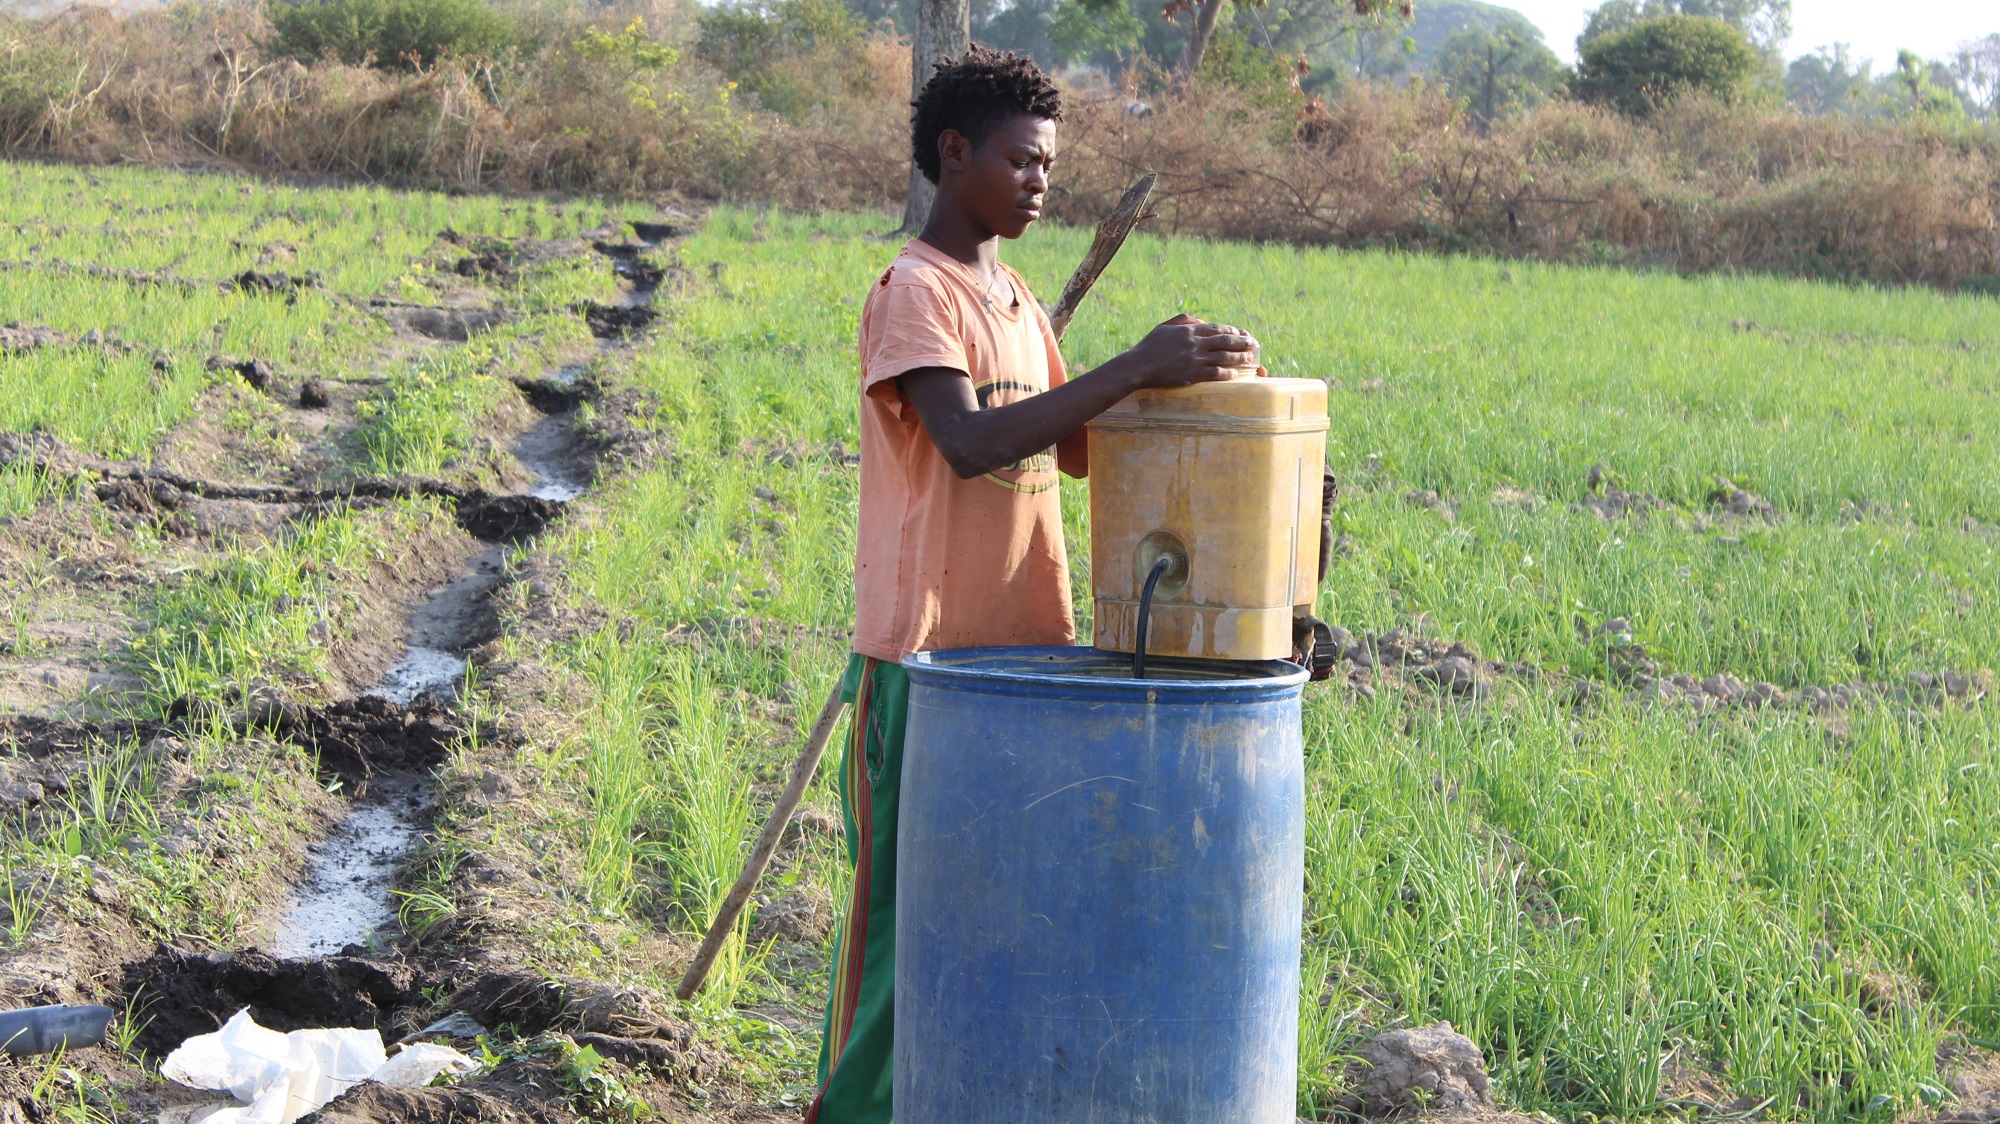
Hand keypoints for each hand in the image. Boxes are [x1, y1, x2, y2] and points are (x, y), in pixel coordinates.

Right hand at [1122, 314, 1260, 389]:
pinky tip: (1235, 373)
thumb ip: (1183, 320)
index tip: (1240, 333)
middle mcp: (1194, 343)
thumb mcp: (1164, 326)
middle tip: (1253, 344)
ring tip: (1249, 358)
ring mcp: (1194, 359)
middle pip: (1224, 341)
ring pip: (1223, 356)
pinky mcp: (1192, 375)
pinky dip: (1226, 373)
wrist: (1138, 366)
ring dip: (1239, 357)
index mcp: (1188, 330)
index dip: (1231, 331)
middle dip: (1242, 342)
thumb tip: (1199, 321)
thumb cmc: (1148, 346)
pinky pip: (1214, 373)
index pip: (1216, 328)